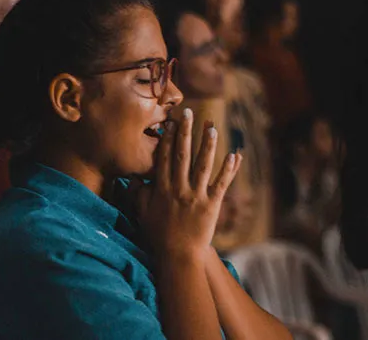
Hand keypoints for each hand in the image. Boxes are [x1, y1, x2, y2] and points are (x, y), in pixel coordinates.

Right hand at [135, 108, 242, 261]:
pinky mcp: (211, 206)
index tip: (170, 122)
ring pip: (203, 165)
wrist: (178, 256)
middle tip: (188, 113)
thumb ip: (139, 193)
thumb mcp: (142, 213)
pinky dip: (228, 170)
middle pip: (182, 155)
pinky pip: (221, 184)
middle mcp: (179, 189)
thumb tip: (133, 177)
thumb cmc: (158, 235)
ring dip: (207, 145)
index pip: (164, 158)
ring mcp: (196, 196)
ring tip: (211, 126)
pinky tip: (234, 156)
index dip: (167, 138)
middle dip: (185, 132)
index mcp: (162, 189)